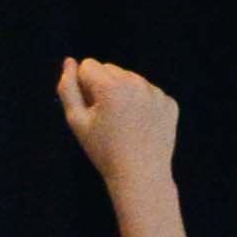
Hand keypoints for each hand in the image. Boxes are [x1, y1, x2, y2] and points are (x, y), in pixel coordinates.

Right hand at [56, 57, 180, 188]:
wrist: (141, 174)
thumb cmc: (103, 150)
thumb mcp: (76, 121)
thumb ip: (67, 88)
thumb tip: (69, 61)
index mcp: (112, 86)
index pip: (88, 65)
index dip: (82, 86)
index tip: (89, 109)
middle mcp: (137, 83)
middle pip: (110, 68)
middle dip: (103, 86)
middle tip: (105, 117)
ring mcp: (156, 92)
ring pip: (130, 79)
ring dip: (122, 93)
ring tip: (123, 122)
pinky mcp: (169, 102)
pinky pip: (148, 92)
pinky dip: (141, 104)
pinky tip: (140, 125)